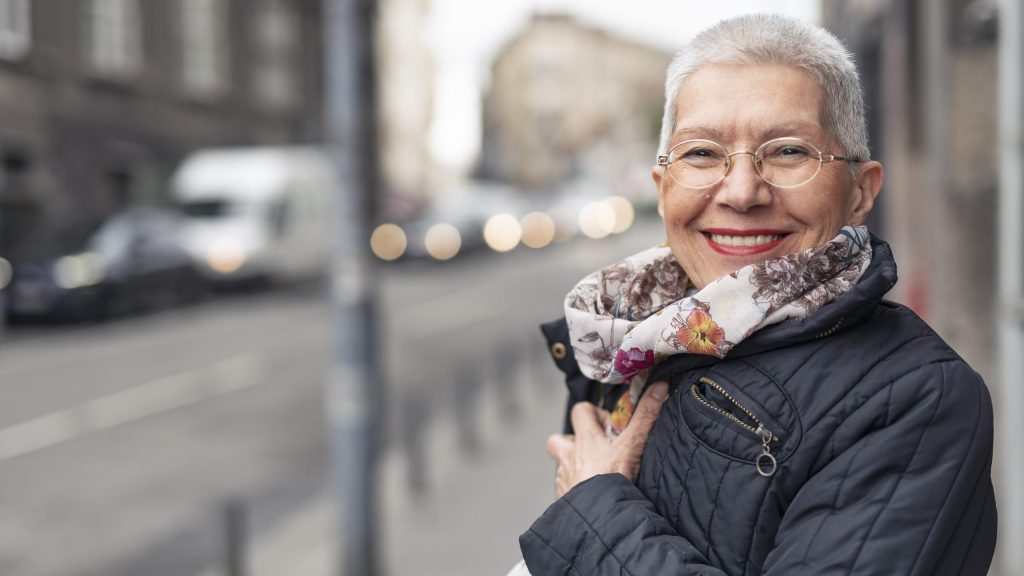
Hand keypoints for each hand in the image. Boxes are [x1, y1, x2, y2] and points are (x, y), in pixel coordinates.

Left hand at [546, 381, 668, 497]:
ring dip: (574, 467)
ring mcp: (564, 479)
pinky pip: (565, 491)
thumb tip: (660, 386)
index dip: (593, 414)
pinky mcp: (563, 500)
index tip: (610, 426)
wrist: (599, 518)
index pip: (580, 411)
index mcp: (585, 439)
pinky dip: (575, 491)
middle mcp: (569, 457)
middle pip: (557, 440)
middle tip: (592, 450)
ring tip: (595, 475)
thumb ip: (646, 415)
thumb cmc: (613, 479)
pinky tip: (592, 496)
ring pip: (562, 466)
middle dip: (571, 442)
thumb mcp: (633, 444)